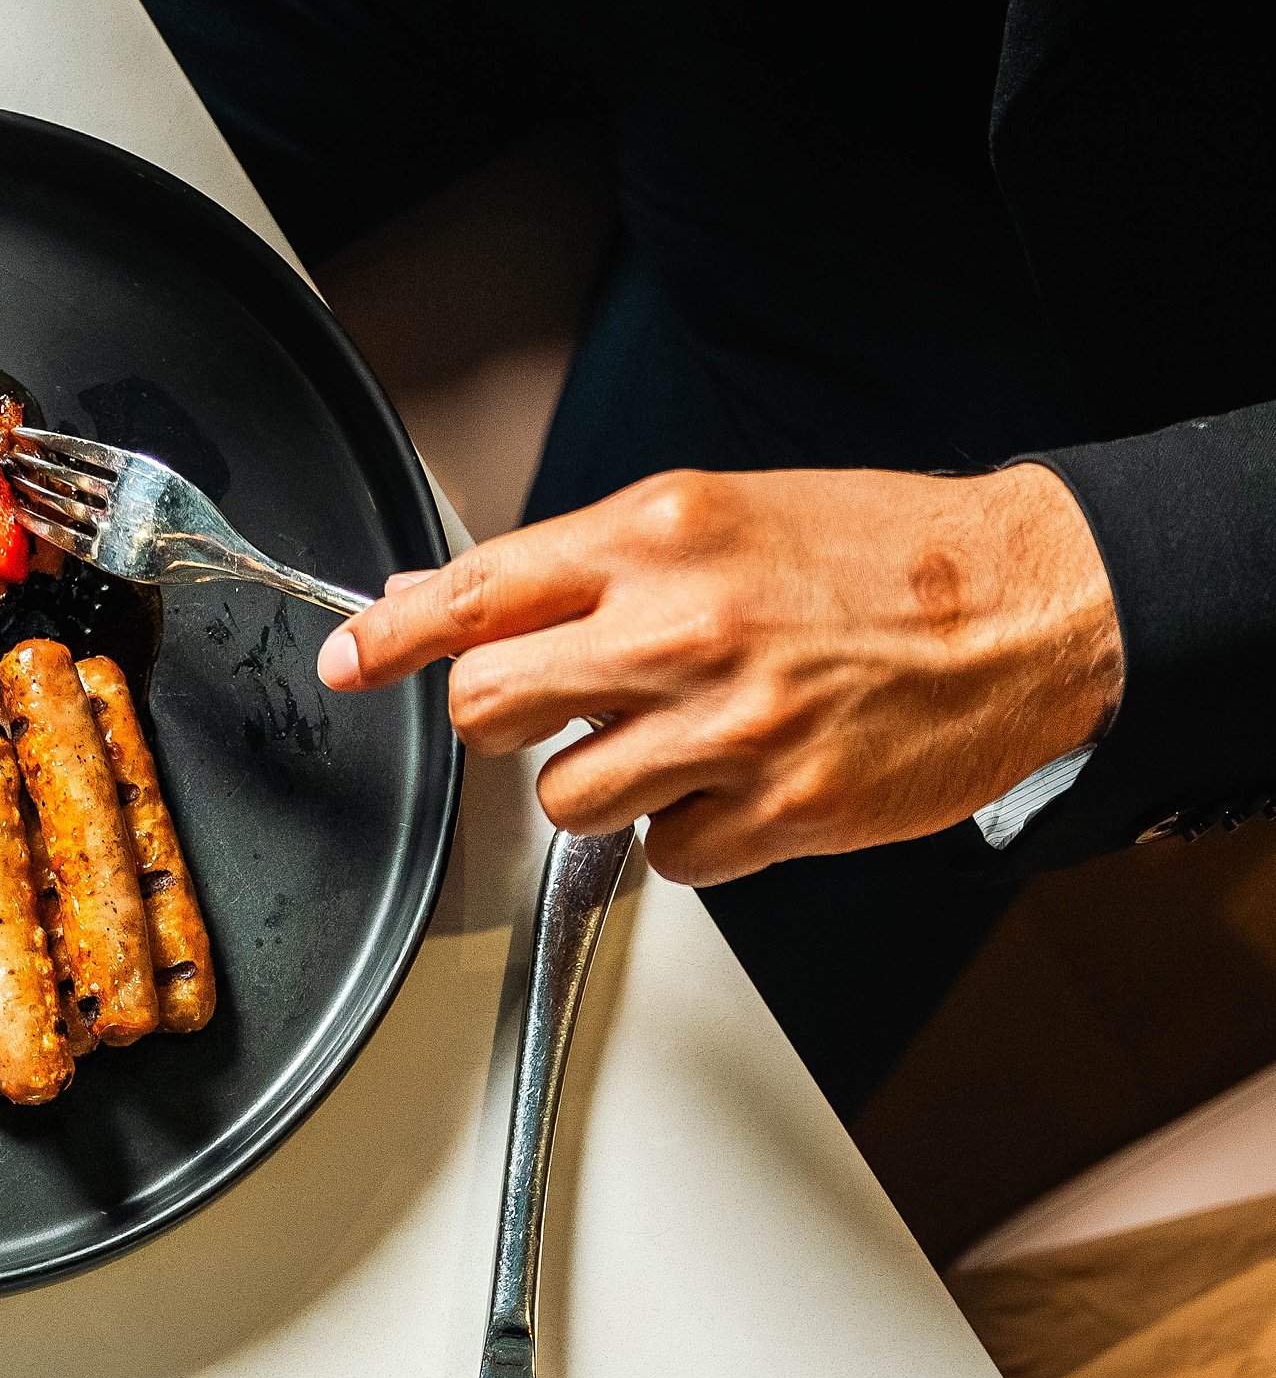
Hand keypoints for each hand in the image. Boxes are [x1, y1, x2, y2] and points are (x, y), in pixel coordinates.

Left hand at [315, 462, 1122, 885]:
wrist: (1026, 607)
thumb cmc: (877, 561)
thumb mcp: (720, 520)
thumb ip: (586, 568)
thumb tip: (452, 599)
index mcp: (662, 537)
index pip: (480, 592)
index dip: (395, 636)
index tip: (349, 659)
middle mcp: (683, 627)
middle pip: (492, 707)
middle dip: (507, 721)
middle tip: (564, 710)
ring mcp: (728, 727)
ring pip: (568, 799)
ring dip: (607, 786)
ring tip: (687, 742)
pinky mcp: (776, 811)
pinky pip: (666, 857)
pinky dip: (693, 835)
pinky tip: (747, 785)